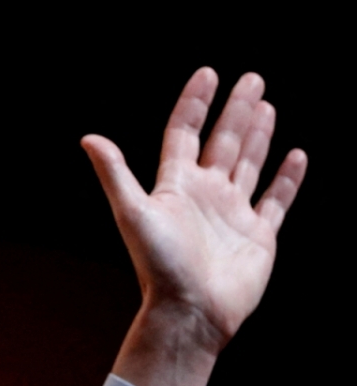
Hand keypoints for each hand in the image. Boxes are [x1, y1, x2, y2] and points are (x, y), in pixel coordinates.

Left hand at [80, 68, 306, 385]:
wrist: (190, 311)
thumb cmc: (159, 264)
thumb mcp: (132, 212)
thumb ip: (114, 173)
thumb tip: (88, 138)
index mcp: (175, 185)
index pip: (185, 133)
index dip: (195, 104)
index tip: (207, 74)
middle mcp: (205, 195)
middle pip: (223, 142)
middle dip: (236, 110)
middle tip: (252, 78)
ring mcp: (233, 213)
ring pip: (249, 164)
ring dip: (258, 135)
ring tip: (266, 105)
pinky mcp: (258, 235)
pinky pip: (277, 199)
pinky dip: (287, 178)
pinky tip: (296, 154)